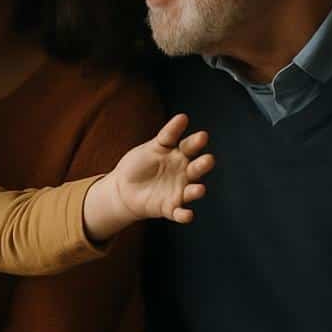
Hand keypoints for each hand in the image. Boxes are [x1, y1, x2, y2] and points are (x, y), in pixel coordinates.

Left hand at [84, 114, 213, 240]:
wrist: (123, 188)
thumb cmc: (139, 164)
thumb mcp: (152, 147)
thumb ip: (168, 134)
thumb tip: (184, 116)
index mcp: (179, 155)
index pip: (189, 147)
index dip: (195, 142)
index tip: (202, 135)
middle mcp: (183, 173)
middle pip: (195, 168)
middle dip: (203, 165)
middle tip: (208, 159)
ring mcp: (179, 191)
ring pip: (191, 191)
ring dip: (196, 191)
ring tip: (199, 189)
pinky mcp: (171, 207)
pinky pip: (179, 213)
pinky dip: (184, 215)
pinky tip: (187, 215)